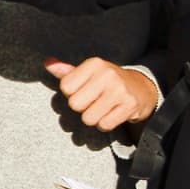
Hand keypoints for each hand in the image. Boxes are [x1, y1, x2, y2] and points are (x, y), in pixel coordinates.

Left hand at [45, 57, 159, 130]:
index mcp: (95, 63)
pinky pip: (104, 125)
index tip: (84, 90)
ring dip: (93, 118)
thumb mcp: (89, 72)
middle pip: (75, 104)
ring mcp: (119, 91)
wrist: (141, 88)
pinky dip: (105, 124)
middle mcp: (107, 74)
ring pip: (88, 118)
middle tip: (93, 101)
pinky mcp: (129, 106)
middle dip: (82, 107)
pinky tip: (112, 114)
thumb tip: (47, 63)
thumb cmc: (108, 81)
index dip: (72, 93)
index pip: (66, 87)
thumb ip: (67, 71)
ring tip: (103, 108)